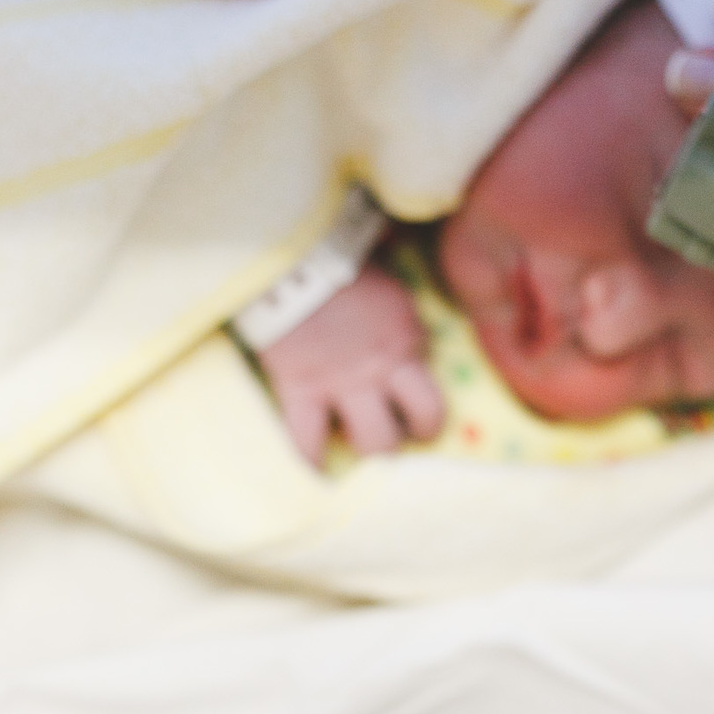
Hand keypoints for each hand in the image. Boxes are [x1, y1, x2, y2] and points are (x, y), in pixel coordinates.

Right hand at [258, 265, 444, 458]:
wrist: (281, 257)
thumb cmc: (331, 255)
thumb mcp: (381, 265)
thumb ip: (395, 285)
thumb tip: (397, 245)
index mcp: (408, 335)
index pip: (433, 382)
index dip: (422, 397)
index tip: (406, 398)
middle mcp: (386, 366)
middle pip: (423, 420)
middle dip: (412, 432)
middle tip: (394, 431)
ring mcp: (345, 383)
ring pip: (376, 442)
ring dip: (371, 449)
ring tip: (357, 442)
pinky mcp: (303, 390)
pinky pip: (307, 440)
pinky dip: (309, 460)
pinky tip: (313, 468)